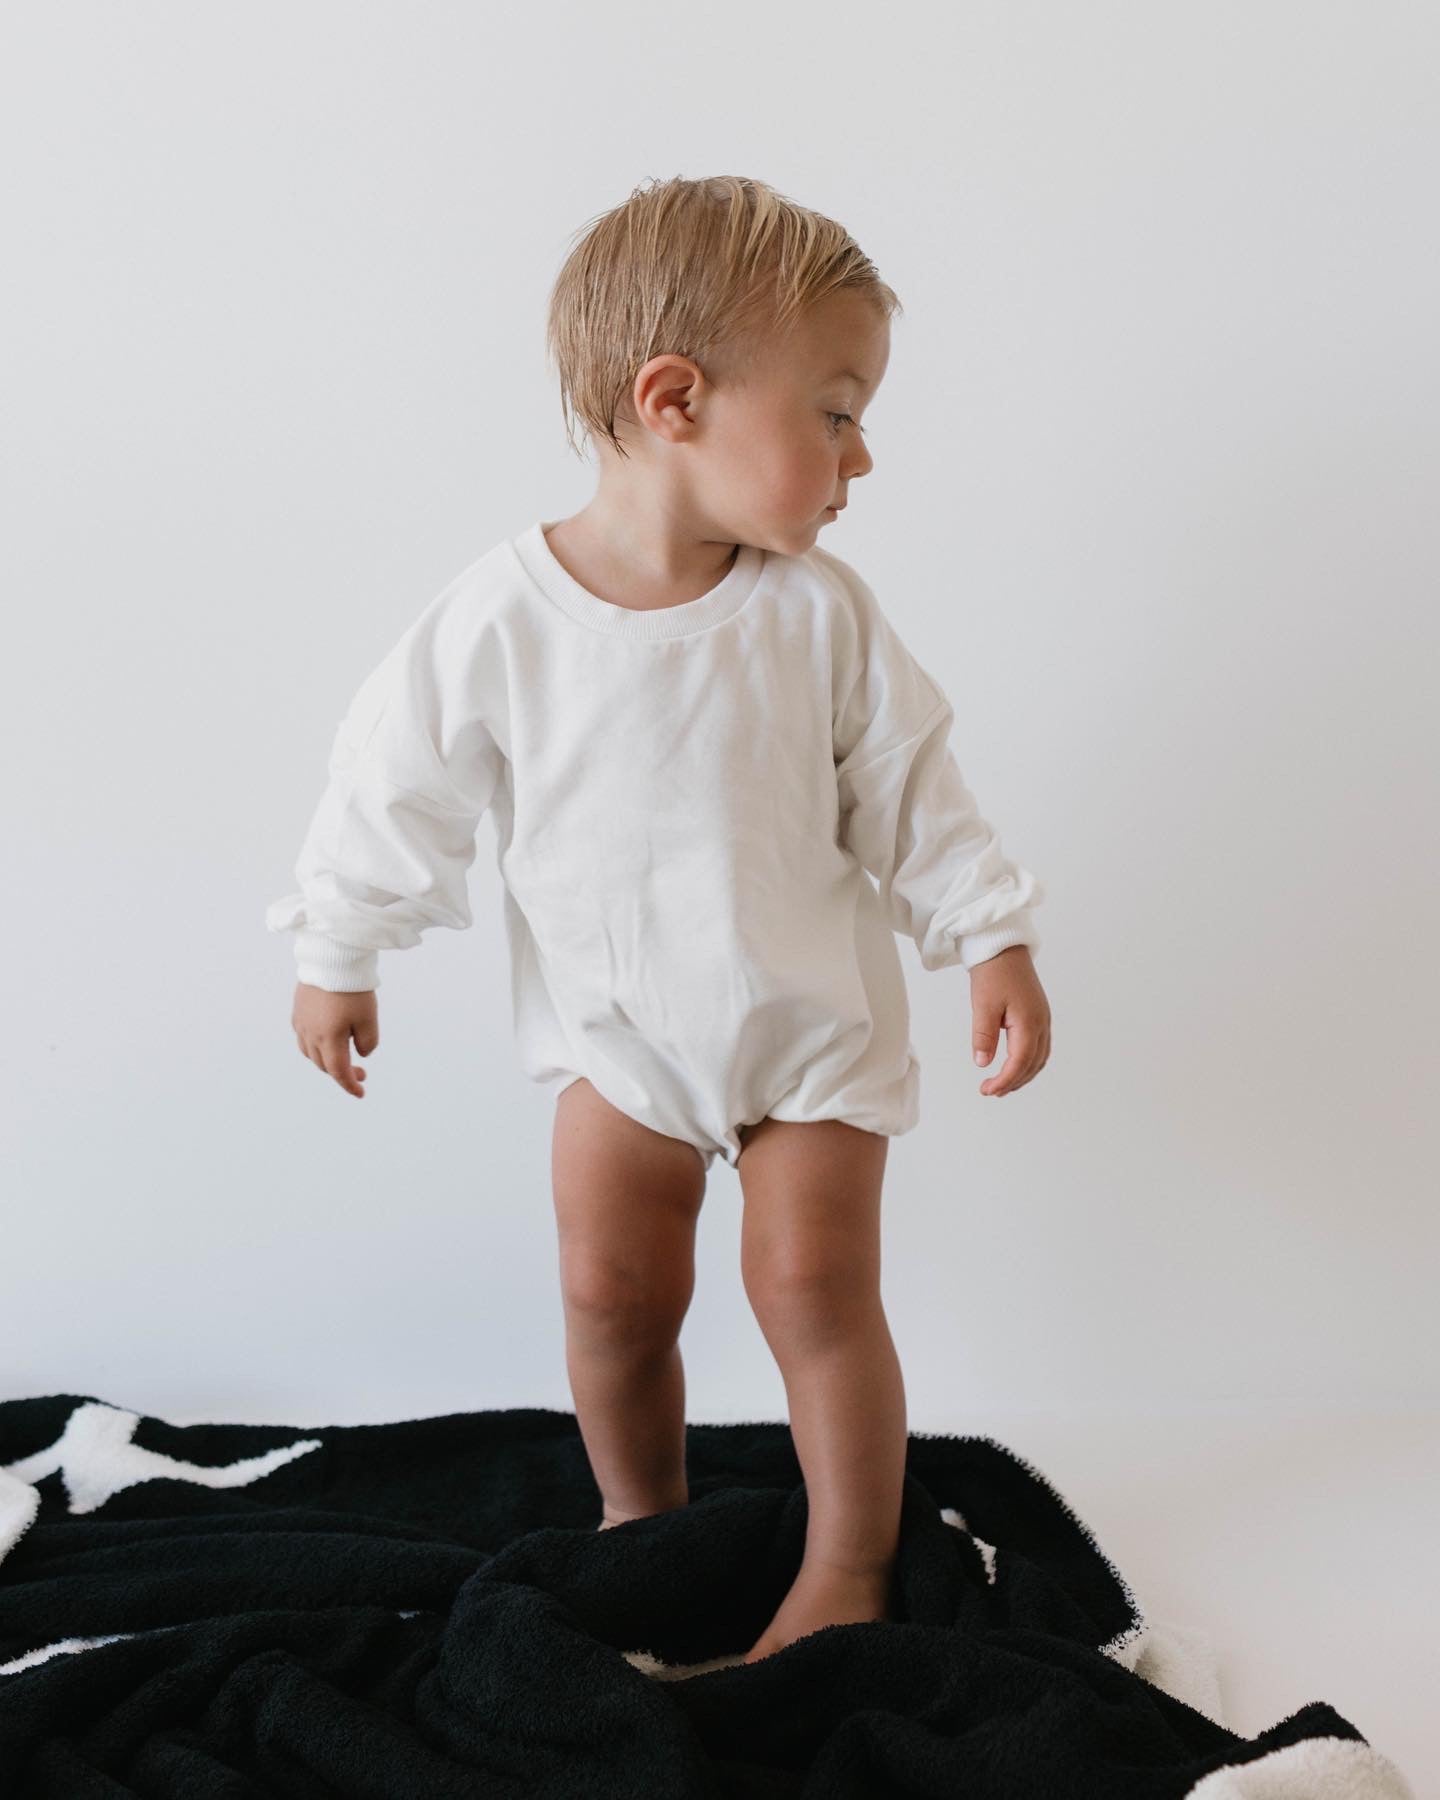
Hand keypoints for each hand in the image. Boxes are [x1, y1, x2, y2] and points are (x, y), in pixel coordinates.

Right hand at [291, 982, 377, 1097]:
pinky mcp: (298, 1010)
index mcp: (328, 1039)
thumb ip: (367, 1042)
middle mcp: (310, 1034)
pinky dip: (315, 1046)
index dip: (349, 1085)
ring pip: (310, 1053)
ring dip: (326, 1061)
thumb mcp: (368, 1018)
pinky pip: (303, 1037)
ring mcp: (301, 1022)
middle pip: (323, 1064)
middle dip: (341, 1073)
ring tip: (343, 1058)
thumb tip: (361, 1053)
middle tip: (361, 1073)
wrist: (331, 958)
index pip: (338, 1072)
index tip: (361, 1093)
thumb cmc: (352, 988)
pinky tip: (326, 1040)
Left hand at [970, 945, 1049, 1096]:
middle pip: (1032, 1064)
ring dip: (1023, 1074)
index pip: (1019, 1063)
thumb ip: (983, 1036)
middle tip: (991, 1090)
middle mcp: (1041, 1023)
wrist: (1003, 948)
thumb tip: (983, 1063)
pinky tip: (1014, 1065)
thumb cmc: (993, 973)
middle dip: (1013, 1082)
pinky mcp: (1039, 1014)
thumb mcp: (983, 1005)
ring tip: (1002, 1083)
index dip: (1004, 1081)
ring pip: (1039, 1057)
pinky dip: (1028, 1061)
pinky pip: (1040, 1046)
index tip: (986, 1090)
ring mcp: (1043, 1019)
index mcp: (1029, 1023)